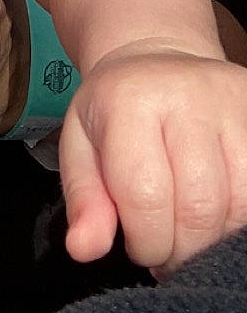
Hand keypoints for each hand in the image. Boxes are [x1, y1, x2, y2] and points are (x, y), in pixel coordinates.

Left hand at [61, 48, 246, 276]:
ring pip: (239, 205)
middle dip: (181, 249)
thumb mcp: (80, 146)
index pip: (145, 195)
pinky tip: (214, 218)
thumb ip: (83, 200)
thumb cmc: (115, 110)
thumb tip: (83, 248)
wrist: (158, 62)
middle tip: (166, 250)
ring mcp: (232, 103)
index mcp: (131, 100)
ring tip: (190, 235)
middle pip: (199, 207)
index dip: (145, 242)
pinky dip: (237, 220)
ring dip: (214, 239)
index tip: (138, 247)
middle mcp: (188, 94)